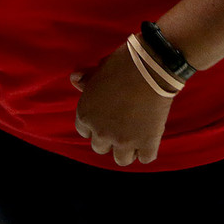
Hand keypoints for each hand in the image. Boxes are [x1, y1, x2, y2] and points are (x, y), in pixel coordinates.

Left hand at [70, 43, 173, 165]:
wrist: (149, 68)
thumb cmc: (122, 64)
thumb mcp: (98, 70)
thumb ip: (85, 80)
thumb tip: (74, 79)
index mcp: (85, 114)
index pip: (84, 131)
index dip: (95, 125)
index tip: (105, 120)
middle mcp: (100, 131)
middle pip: (99, 147)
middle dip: (109, 139)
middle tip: (120, 128)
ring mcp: (123, 140)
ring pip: (121, 159)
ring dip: (127, 150)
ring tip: (135, 138)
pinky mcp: (146, 143)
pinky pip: (145, 158)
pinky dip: (148, 151)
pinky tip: (149, 139)